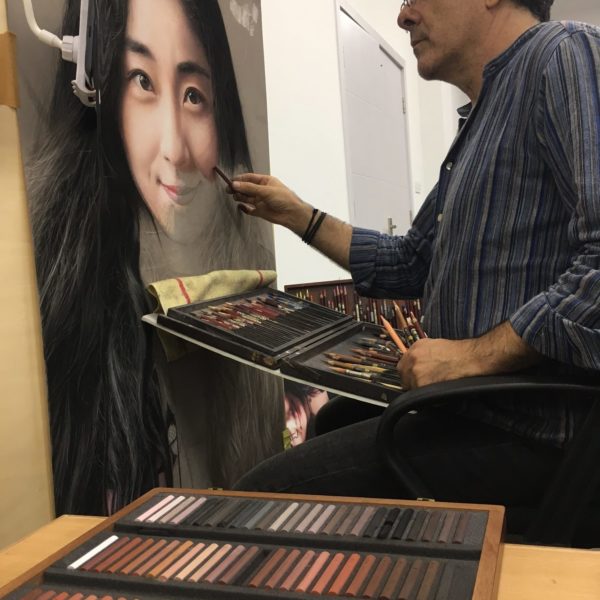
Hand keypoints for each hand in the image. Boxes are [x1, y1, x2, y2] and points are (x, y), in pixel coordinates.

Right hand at [231, 173, 309, 231]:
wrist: (292, 214)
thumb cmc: (284, 199)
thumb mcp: (266, 190)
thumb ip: (249, 188)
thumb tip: (235, 184)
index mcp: (265, 181)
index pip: (249, 178)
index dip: (239, 179)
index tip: (230, 181)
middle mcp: (261, 190)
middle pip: (245, 188)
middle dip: (237, 188)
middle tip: (229, 189)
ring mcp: (260, 201)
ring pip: (245, 198)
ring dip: (239, 197)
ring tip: (235, 196)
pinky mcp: (259, 211)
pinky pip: (248, 209)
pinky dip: (243, 208)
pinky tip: (240, 206)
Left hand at [397, 321, 541, 388]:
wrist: (470, 358)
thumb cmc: (459, 353)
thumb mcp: (435, 346)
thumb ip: (423, 355)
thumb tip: (417, 366)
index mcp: (415, 347)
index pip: (402, 365)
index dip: (409, 373)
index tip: (414, 378)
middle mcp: (412, 358)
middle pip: (403, 376)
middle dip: (411, 382)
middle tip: (425, 385)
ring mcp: (415, 371)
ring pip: (410, 387)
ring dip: (419, 390)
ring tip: (435, 387)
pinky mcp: (421, 383)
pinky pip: (418, 395)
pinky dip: (426, 396)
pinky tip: (437, 391)